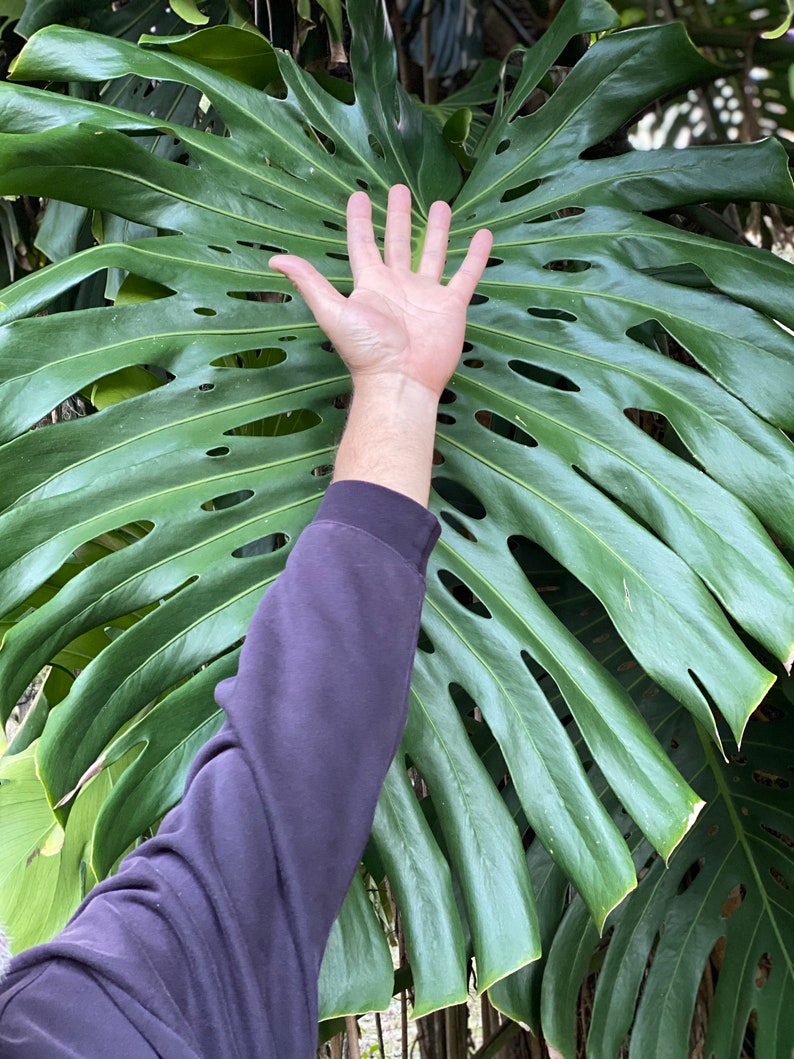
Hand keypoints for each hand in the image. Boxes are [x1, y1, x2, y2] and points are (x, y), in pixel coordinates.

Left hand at [269, 184, 492, 399]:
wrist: (401, 379)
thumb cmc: (366, 350)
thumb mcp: (332, 311)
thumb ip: (309, 282)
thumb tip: (274, 260)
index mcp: (370, 284)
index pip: (363, 244)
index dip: (359, 220)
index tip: (358, 195)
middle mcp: (398, 285)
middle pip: (397, 242)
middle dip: (397, 216)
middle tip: (399, 189)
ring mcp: (425, 295)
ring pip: (432, 254)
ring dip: (436, 230)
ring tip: (440, 205)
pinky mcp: (450, 306)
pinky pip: (465, 276)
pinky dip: (475, 257)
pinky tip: (483, 236)